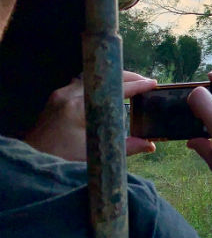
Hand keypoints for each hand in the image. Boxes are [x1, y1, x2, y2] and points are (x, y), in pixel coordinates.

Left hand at [24, 71, 157, 160]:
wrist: (33, 159)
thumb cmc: (62, 159)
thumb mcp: (96, 155)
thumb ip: (126, 148)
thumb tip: (150, 144)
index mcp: (78, 108)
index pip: (113, 90)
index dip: (136, 86)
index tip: (152, 84)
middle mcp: (67, 96)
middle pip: (103, 78)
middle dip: (127, 78)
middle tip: (145, 82)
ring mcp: (60, 95)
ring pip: (92, 77)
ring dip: (112, 80)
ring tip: (130, 85)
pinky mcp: (56, 98)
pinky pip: (82, 83)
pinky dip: (99, 86)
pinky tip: (108, 93)